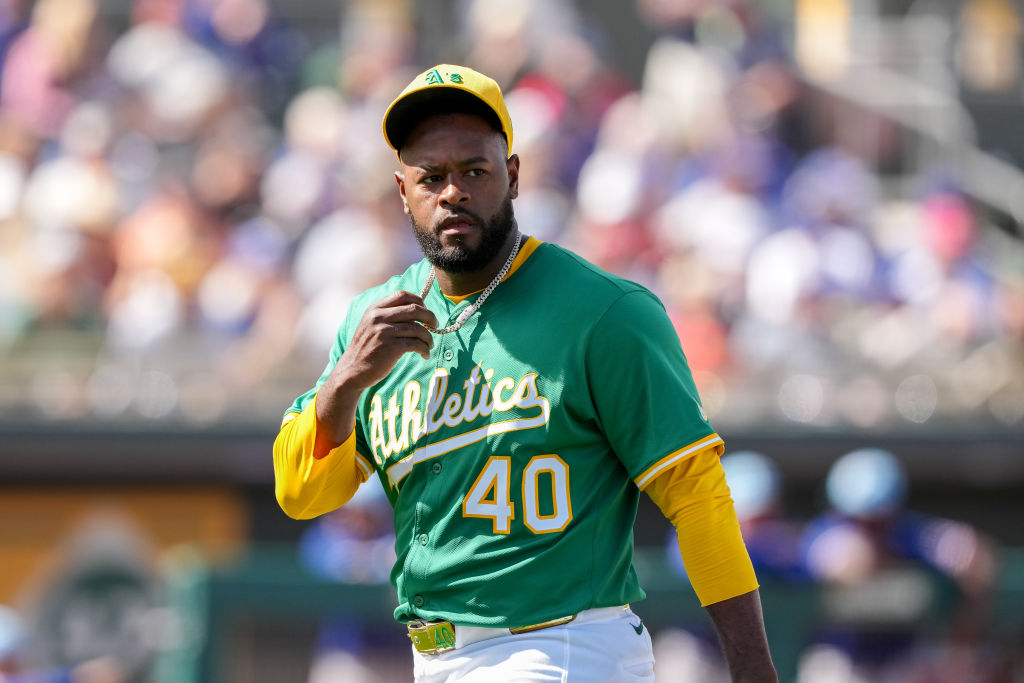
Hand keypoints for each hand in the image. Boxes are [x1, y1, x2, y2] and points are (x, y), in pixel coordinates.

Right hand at [316, 291, 436, 442]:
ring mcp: (384, 332)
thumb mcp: (371, 325)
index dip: (419, 301)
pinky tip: (424, 354)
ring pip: (418, 328)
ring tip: (429, 345)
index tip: (425, 311)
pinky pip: (416, 344)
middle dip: (430, 317)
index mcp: (375, 308)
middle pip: (415, 309)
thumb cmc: (366, 349)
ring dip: (429, 337)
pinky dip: (425, 349)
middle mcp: (379, 317)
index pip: (403, 294)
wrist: (351, 371)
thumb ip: (387, 315)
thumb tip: (417, 309)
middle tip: (434, 325)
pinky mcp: (391, 347)